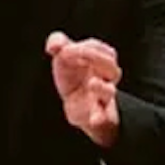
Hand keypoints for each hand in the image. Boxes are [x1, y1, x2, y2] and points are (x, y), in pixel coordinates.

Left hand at [45, 32, 120, 148]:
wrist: (79, 108)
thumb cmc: (74, 79)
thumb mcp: (65, 59)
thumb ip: (59, 45)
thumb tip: (53, 45)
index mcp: (101, 64)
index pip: (104, 51)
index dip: (87, 47)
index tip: (65, 49)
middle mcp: (105, 80)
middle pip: (111, 68)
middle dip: (94, 58)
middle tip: (70, 54)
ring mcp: (102, 99)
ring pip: (109, 92)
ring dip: (102, 87)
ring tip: (91, 83)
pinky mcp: (98, 117)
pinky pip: (105, 118)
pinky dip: (100, 118)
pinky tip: (95, 119)